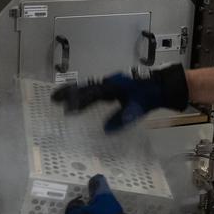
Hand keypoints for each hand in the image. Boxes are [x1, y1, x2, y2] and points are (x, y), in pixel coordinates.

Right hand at [51, 64, 189, 132]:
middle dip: (69, 93)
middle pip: (85, 88)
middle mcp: (108, 83)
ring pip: (88, 88)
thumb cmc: (148, 97)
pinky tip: (81, 101)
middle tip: (53, 98)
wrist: (160, 86)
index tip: (65, 109)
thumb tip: (105, 130)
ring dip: (75, 93)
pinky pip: (94, 90)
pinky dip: (84, 95)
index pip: (90, 94)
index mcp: (112, 87)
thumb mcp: (135, 110)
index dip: (78, 102)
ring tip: (60, 98)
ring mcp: (110, 84)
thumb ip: (121, 119)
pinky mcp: (112, 87)